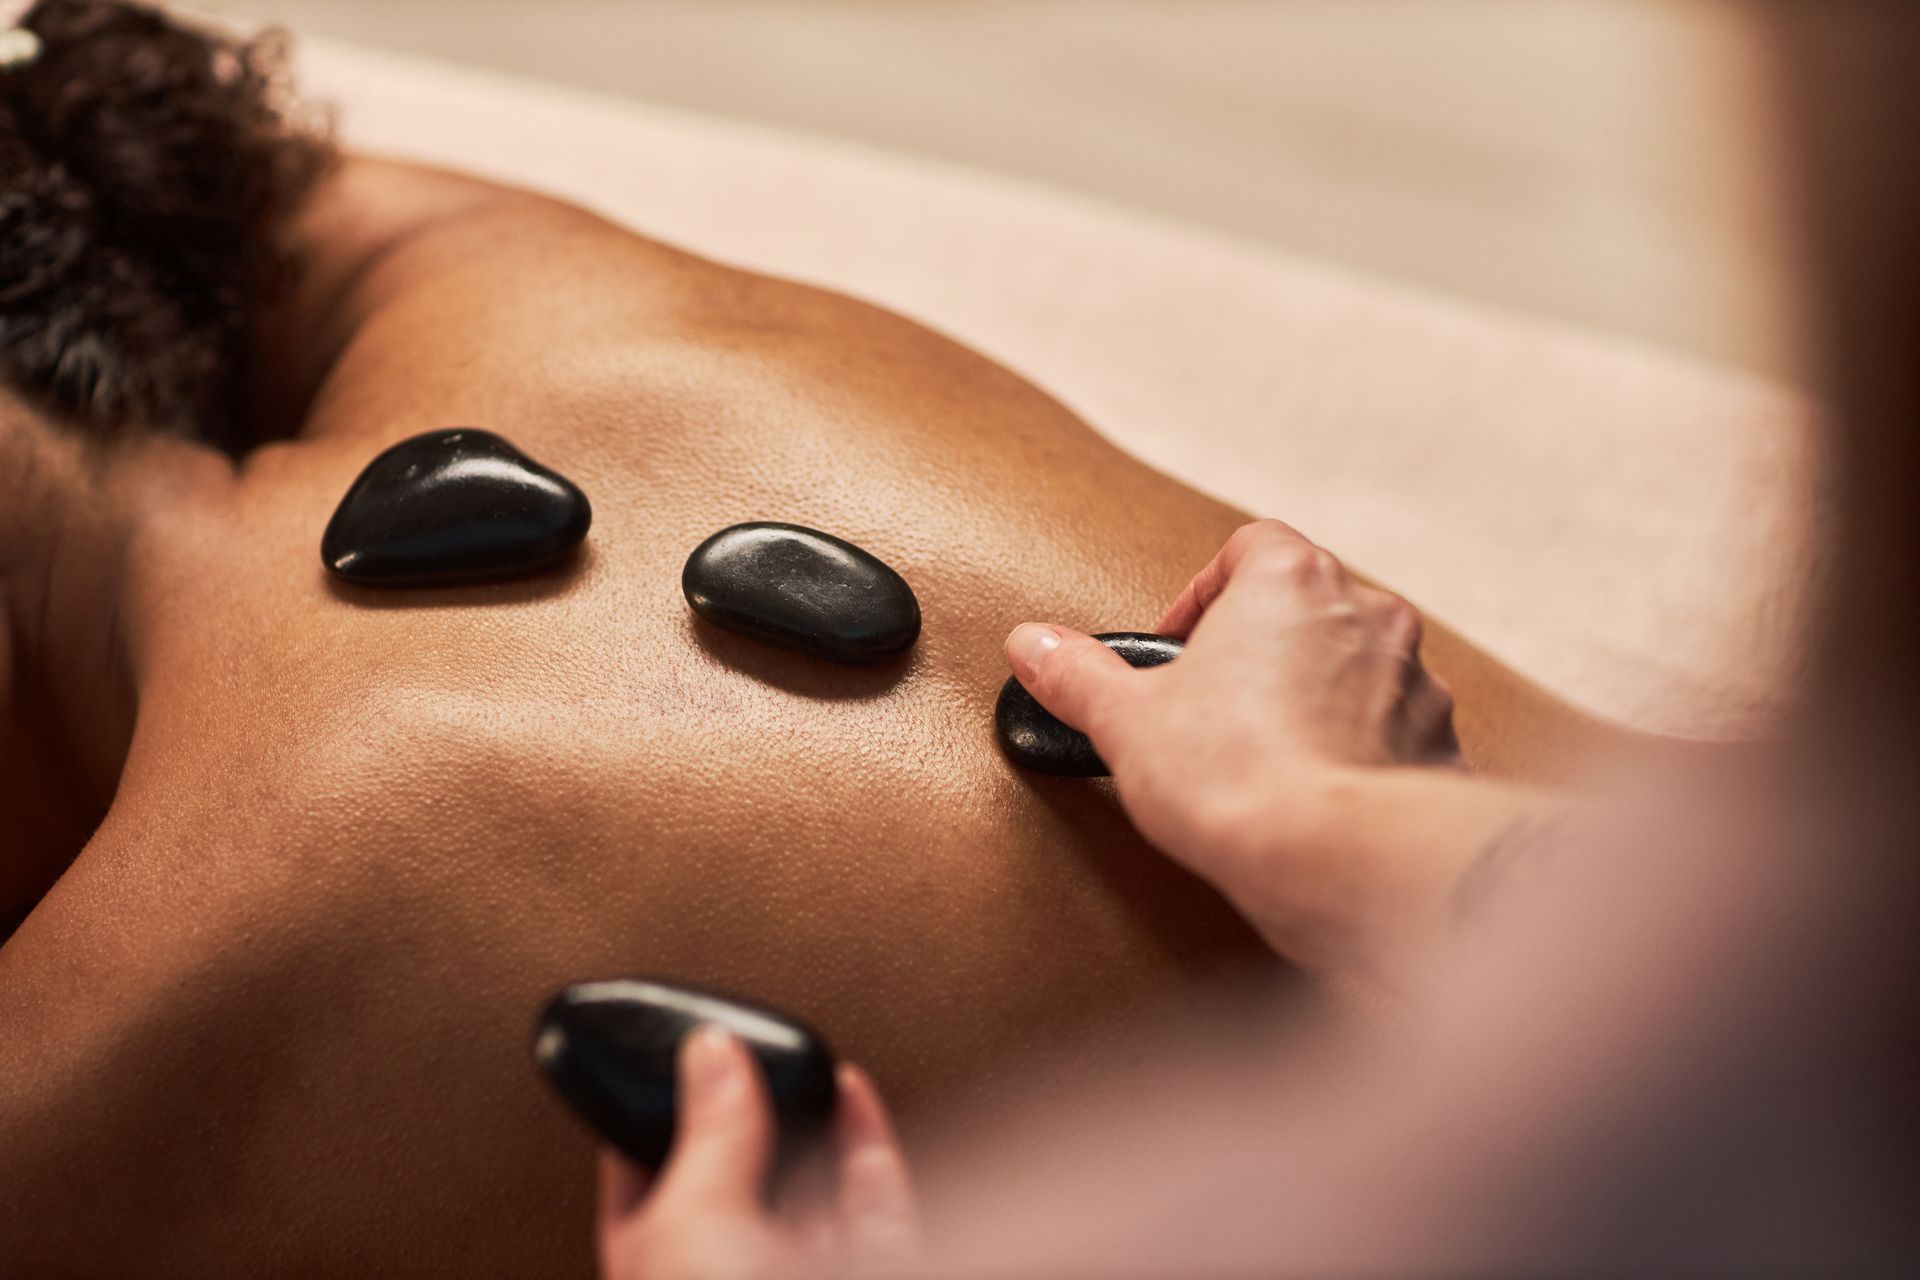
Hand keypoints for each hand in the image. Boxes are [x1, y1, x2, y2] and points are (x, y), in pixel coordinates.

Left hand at [598, 1026, 922, 1279]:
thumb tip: (709, 1056)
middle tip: (746, 1050)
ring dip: (808, 1118)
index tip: (663, 1056)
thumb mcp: (693, 1222)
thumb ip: (706, 1132)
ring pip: (808, 1188)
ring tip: (800, 1059)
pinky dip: (863, 1135)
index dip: (646, 1116)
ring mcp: (806, 1275)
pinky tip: (848, 1087)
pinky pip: (871, 1196)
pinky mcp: (878, 1267)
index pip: (640, 1184)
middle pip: (735, 1180)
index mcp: (657, 1274)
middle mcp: (731, 1279)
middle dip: (743, 1114)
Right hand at [1005, 520, 1462, 968]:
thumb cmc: (1236, 777)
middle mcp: (1367, 614)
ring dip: (1317, 697)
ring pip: (1358, 668)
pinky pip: (1396, 734)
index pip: (1249, 547)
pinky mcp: (1440, 744)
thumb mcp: (1125, 721)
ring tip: (1267, 754)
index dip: (1205, 591)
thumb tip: (1033, 646)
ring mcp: (1414, 679)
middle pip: (1306, 605)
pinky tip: (1319, 794)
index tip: (1178, 646)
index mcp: (1290, 581)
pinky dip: (1361, 753)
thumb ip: (1076, 674)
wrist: (1333, 860)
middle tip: (1214, 704)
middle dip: (1261, 649)